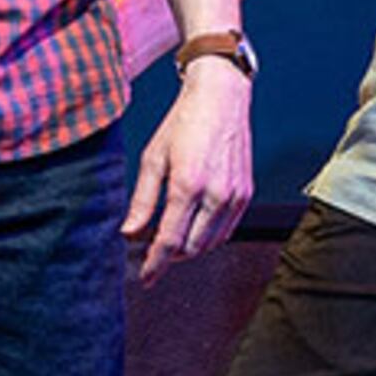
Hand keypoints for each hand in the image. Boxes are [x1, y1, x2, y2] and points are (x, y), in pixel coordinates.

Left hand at [121, 59, 251, 282]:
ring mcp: (235, 196)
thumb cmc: (183, 122)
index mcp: (188, 185)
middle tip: (150, 250)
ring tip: (170, 238)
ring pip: (210, 243)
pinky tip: (193, 227)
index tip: (145, 278)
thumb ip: (143, 200)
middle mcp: (216, 194)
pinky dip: (209, 237)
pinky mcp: (246, 194)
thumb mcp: (153, 158)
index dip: (154, 264)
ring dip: (189, 249)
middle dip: (169, 256)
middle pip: (191, 248)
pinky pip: (226, 230)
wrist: (221, 97)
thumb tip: (129, 233)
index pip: (169, 241)